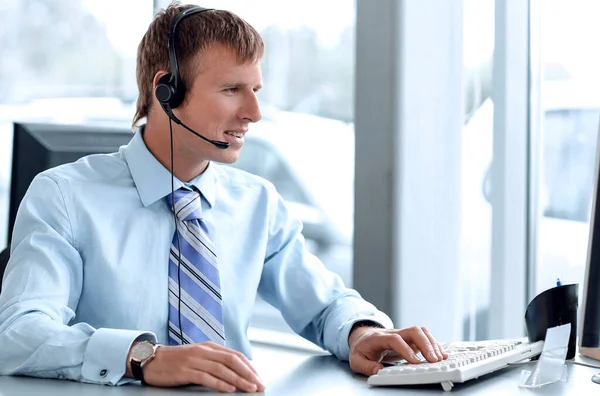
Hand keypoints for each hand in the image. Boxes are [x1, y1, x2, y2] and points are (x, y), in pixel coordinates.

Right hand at [140, 342, 265, 392]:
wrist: (151, 360)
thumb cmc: (176, 361)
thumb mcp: (199, 356)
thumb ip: (215, 361)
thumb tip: (236, 372)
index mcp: (210, 347)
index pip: (235, 355)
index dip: (250, 366)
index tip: (259, 377)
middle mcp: (204, 351)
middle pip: (232, 361)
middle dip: (249, 374)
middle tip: (259, 385)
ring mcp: (195, 360)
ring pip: (222, 369)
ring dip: (238, 380)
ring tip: (249, 388)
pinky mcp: (185, 370)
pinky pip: (206, 377)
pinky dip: (220, 383)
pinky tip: (229, 389)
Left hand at [348, 326, 447, 375]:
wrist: (363, 337)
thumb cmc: (361, 349)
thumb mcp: (356, 360)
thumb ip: (366, 366)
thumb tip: (378, 371)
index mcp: (379, 338)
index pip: (395, 339)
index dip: (406, 350)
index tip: (415, 362)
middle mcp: (393, 333)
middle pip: (412, 331)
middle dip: (425, 344)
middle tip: (434, 360)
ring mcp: (403, 335)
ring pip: (421, 332)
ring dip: (432, 344)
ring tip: (440, 358)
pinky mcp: (409, 339)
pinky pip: (424, 337)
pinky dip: (434, 344)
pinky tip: (441, 354)